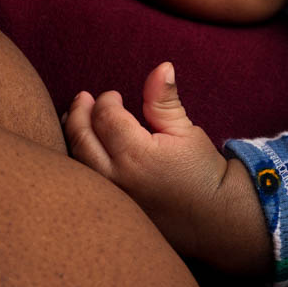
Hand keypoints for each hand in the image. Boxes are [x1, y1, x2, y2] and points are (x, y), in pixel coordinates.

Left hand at [63, 62, 271, 274]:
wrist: (216, 220)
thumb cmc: (202, 172)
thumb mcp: (186, 130)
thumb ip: (164, 100)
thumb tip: (162, 66)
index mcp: (137, 155)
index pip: (106, 117)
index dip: (107, 100)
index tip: (115, 96)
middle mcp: (117, 178)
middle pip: (82, 138)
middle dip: (79, 113)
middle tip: (83, 99)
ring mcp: (111, 199)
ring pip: (75, 163)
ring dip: (72, 136)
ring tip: (74, 119)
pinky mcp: (112, 212)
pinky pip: (83, 183)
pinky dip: (77, 161)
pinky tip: (81, 149)